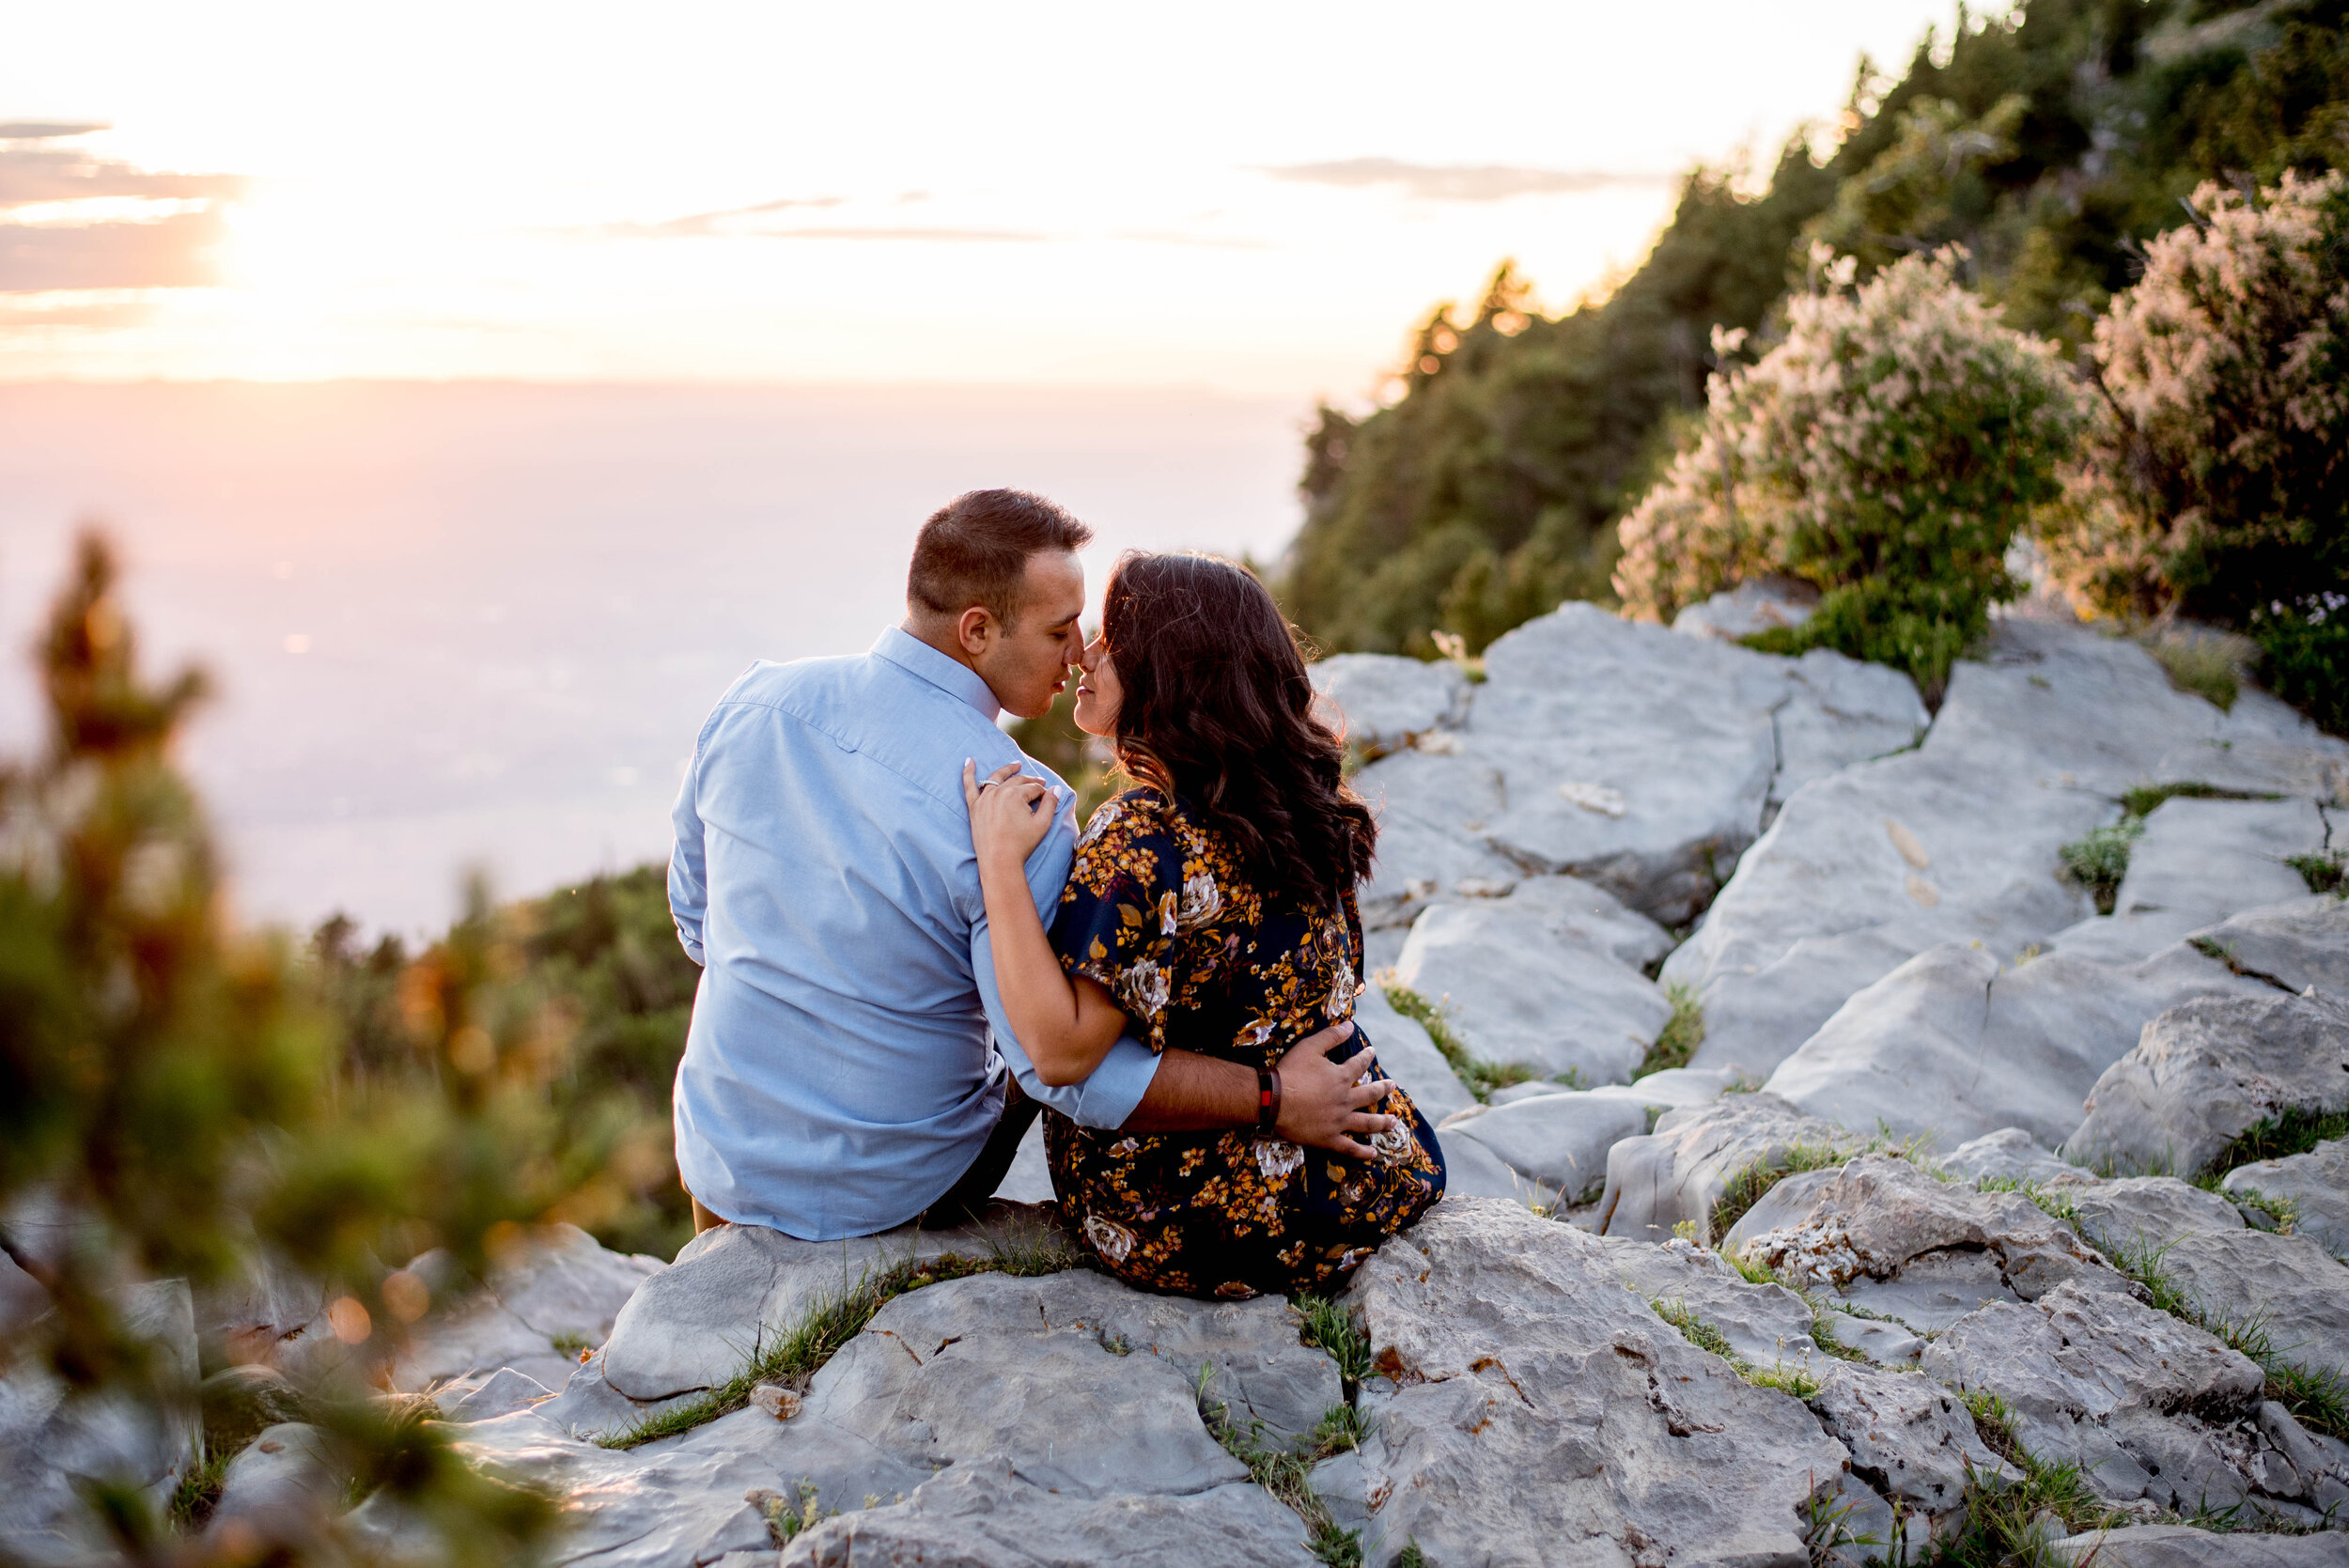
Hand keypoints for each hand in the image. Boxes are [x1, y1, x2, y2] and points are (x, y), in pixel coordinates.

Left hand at [963, 760, 1053, 869]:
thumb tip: (1056, 788)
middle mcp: (998, 792)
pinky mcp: (974, 807)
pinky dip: (968, 772)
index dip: (1043, 793)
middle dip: (1030, 782)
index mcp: (1015, 794)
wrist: (999, 862)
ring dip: (1007, 770)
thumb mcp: (1042, 824)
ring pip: (996, 778)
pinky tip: (969, 761)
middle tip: (1040, 784)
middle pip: (1017, 781)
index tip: (1048, 798)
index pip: (1033, 788)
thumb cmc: (1022, 844)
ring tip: (1016, 765)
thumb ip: (1050, 804)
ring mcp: (984, 799)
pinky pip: (968, 786)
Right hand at [1274, 1021, 1393, 1158]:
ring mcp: (1339, 1121)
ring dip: (1382, 1122)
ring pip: (1367, 1123)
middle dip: (1383, 1089)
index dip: (1366, 1057)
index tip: (1372, 1052)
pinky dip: (1362, 1152)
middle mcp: (1345, 1100)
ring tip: (1394, 1122)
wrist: (1274, 1100)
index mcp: (1341, 1077)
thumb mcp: (1309, 1047)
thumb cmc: (1290, 1072)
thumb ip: (1331, 1036)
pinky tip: (1373, 1154)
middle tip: (1392, 1086)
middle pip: (1370, 1095)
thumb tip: (1350, 1026)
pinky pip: (1349, 1147)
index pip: (1359, 1065)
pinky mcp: (1329, 1138)